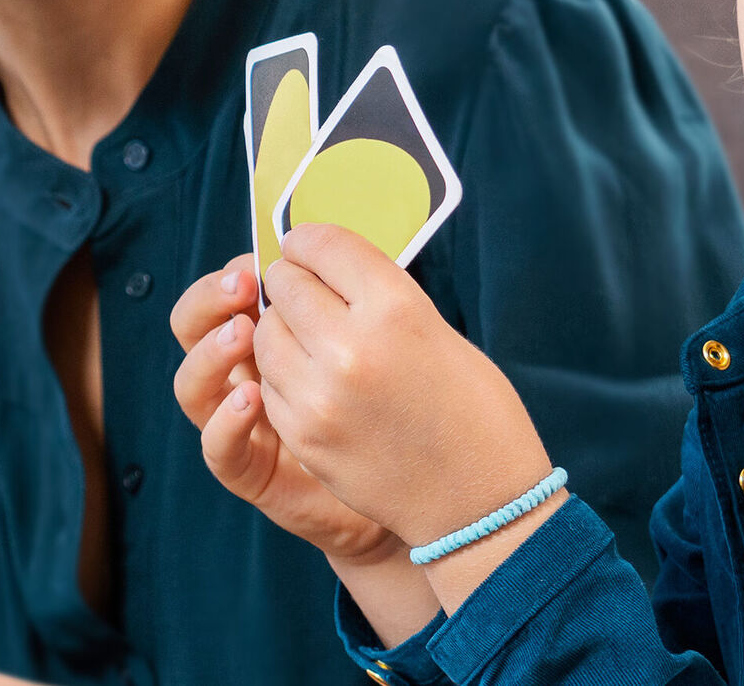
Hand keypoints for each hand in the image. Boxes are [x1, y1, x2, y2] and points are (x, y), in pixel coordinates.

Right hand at [170, 255, 395, 563]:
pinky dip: (225, 423)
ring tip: (242, 332)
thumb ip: (342, 299)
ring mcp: (241, 423)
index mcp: (269, 332)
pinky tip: (252, 401)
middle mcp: (244, 373)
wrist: (421, 480)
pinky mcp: (251, 470)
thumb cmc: (398, 400)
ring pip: (192, 383)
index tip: (269, 252)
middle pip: (194, 326)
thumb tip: (325, 245)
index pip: (228, 288)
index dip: (240, 268)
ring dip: (211, 352)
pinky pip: (217, 449)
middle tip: (245, 282)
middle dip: (214, 298)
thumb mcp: (372, 339)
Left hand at [255, 225, 557, 555]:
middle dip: (293, 281)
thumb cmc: (474, 411)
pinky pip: (269, 383)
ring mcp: (319, 397)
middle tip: (304, 287)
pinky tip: (311, 379)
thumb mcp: (441, 334)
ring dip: (281, 328)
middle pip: (287, 285)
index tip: (307, 244)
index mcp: (396, 310)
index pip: (326, 245)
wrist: (478, 503)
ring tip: (308, 337)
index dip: (312, 239)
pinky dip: (283, 374)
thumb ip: (382, 299)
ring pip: (264, 333)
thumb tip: (328, 269)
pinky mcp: (302, 436)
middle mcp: (351, 348)